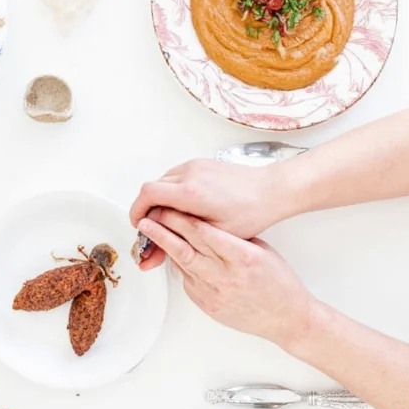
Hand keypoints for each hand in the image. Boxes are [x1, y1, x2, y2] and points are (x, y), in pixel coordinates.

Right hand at [130, 159, 292, 269]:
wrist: (272, 190)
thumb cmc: (250, 212)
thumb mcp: (212, 234)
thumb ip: (178, 237)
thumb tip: (153, 245)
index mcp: (190, 192)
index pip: (147, 195)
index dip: (137, 212)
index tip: (139, 226)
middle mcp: (189, 173)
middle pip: (151, 189)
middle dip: (147, 210)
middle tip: (153, 231)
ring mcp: (195, 166)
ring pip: (162, 182)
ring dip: (159, 201)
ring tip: (169, 222)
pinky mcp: (201, 164)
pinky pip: (175, 176)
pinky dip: (171, 192)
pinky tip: (183, 209)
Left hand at [137, 208, 316, 348]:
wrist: (286, 318)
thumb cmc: (279, 283)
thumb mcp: (263, 250)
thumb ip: (234, 238)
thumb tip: (208, 225)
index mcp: (242, 257)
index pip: (203, 232)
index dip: (182, 218)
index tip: (168, 208)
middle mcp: (226, 276)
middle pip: (185, 248)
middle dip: (163, 231)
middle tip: (148, 219)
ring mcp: (215, 293)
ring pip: (182, 265)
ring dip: (166, 248)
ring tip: (153, 235)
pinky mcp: (208, 306)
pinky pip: (187, 282)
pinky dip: (180, 267)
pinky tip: (175, 256)